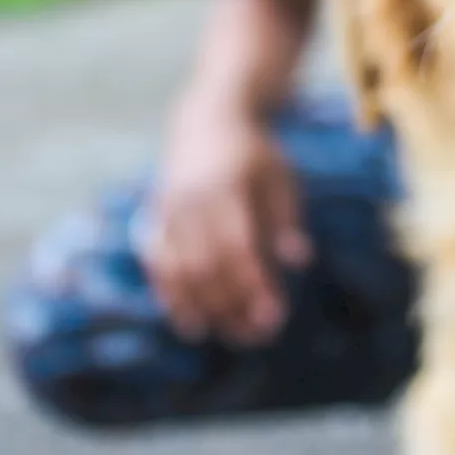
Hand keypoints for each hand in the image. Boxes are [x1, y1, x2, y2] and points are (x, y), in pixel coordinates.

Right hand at [144, 102, 312, 345]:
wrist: (208, 119)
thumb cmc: (254, 154)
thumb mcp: (280, 177)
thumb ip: (287, 219)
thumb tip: (300, 261)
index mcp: (225, 186)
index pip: (237, 247)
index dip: (254, 285)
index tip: (275, 316)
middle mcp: (190, 200)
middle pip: (206, 266)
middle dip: (231, 305)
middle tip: (259, 334)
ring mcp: (167, 210)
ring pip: (179, 270)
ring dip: (202, 308)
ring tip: (228, 334)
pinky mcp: (154, 218)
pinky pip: (157, 264)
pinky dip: (171, 295)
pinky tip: (190, 321)